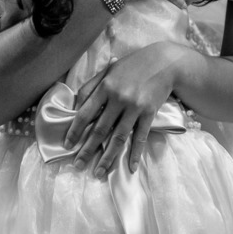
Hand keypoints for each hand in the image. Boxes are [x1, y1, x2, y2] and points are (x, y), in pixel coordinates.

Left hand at [63, 43, 182, 175]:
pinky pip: (140, 137)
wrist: (165, 62)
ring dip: (107, 157)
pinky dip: (135, 153)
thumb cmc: (134, 65)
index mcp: (105, 87)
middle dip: (87, 150)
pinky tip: (130, 167)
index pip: (84, 113)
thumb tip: (75, 105)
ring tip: (98, 172)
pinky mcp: (149, 113)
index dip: (74, 131)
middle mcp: (118, 99)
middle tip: (78, 165)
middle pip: (99, 129)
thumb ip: (91, 86)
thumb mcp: (110, 70)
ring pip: (118, 137)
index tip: (67, 145)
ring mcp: (135, 107)